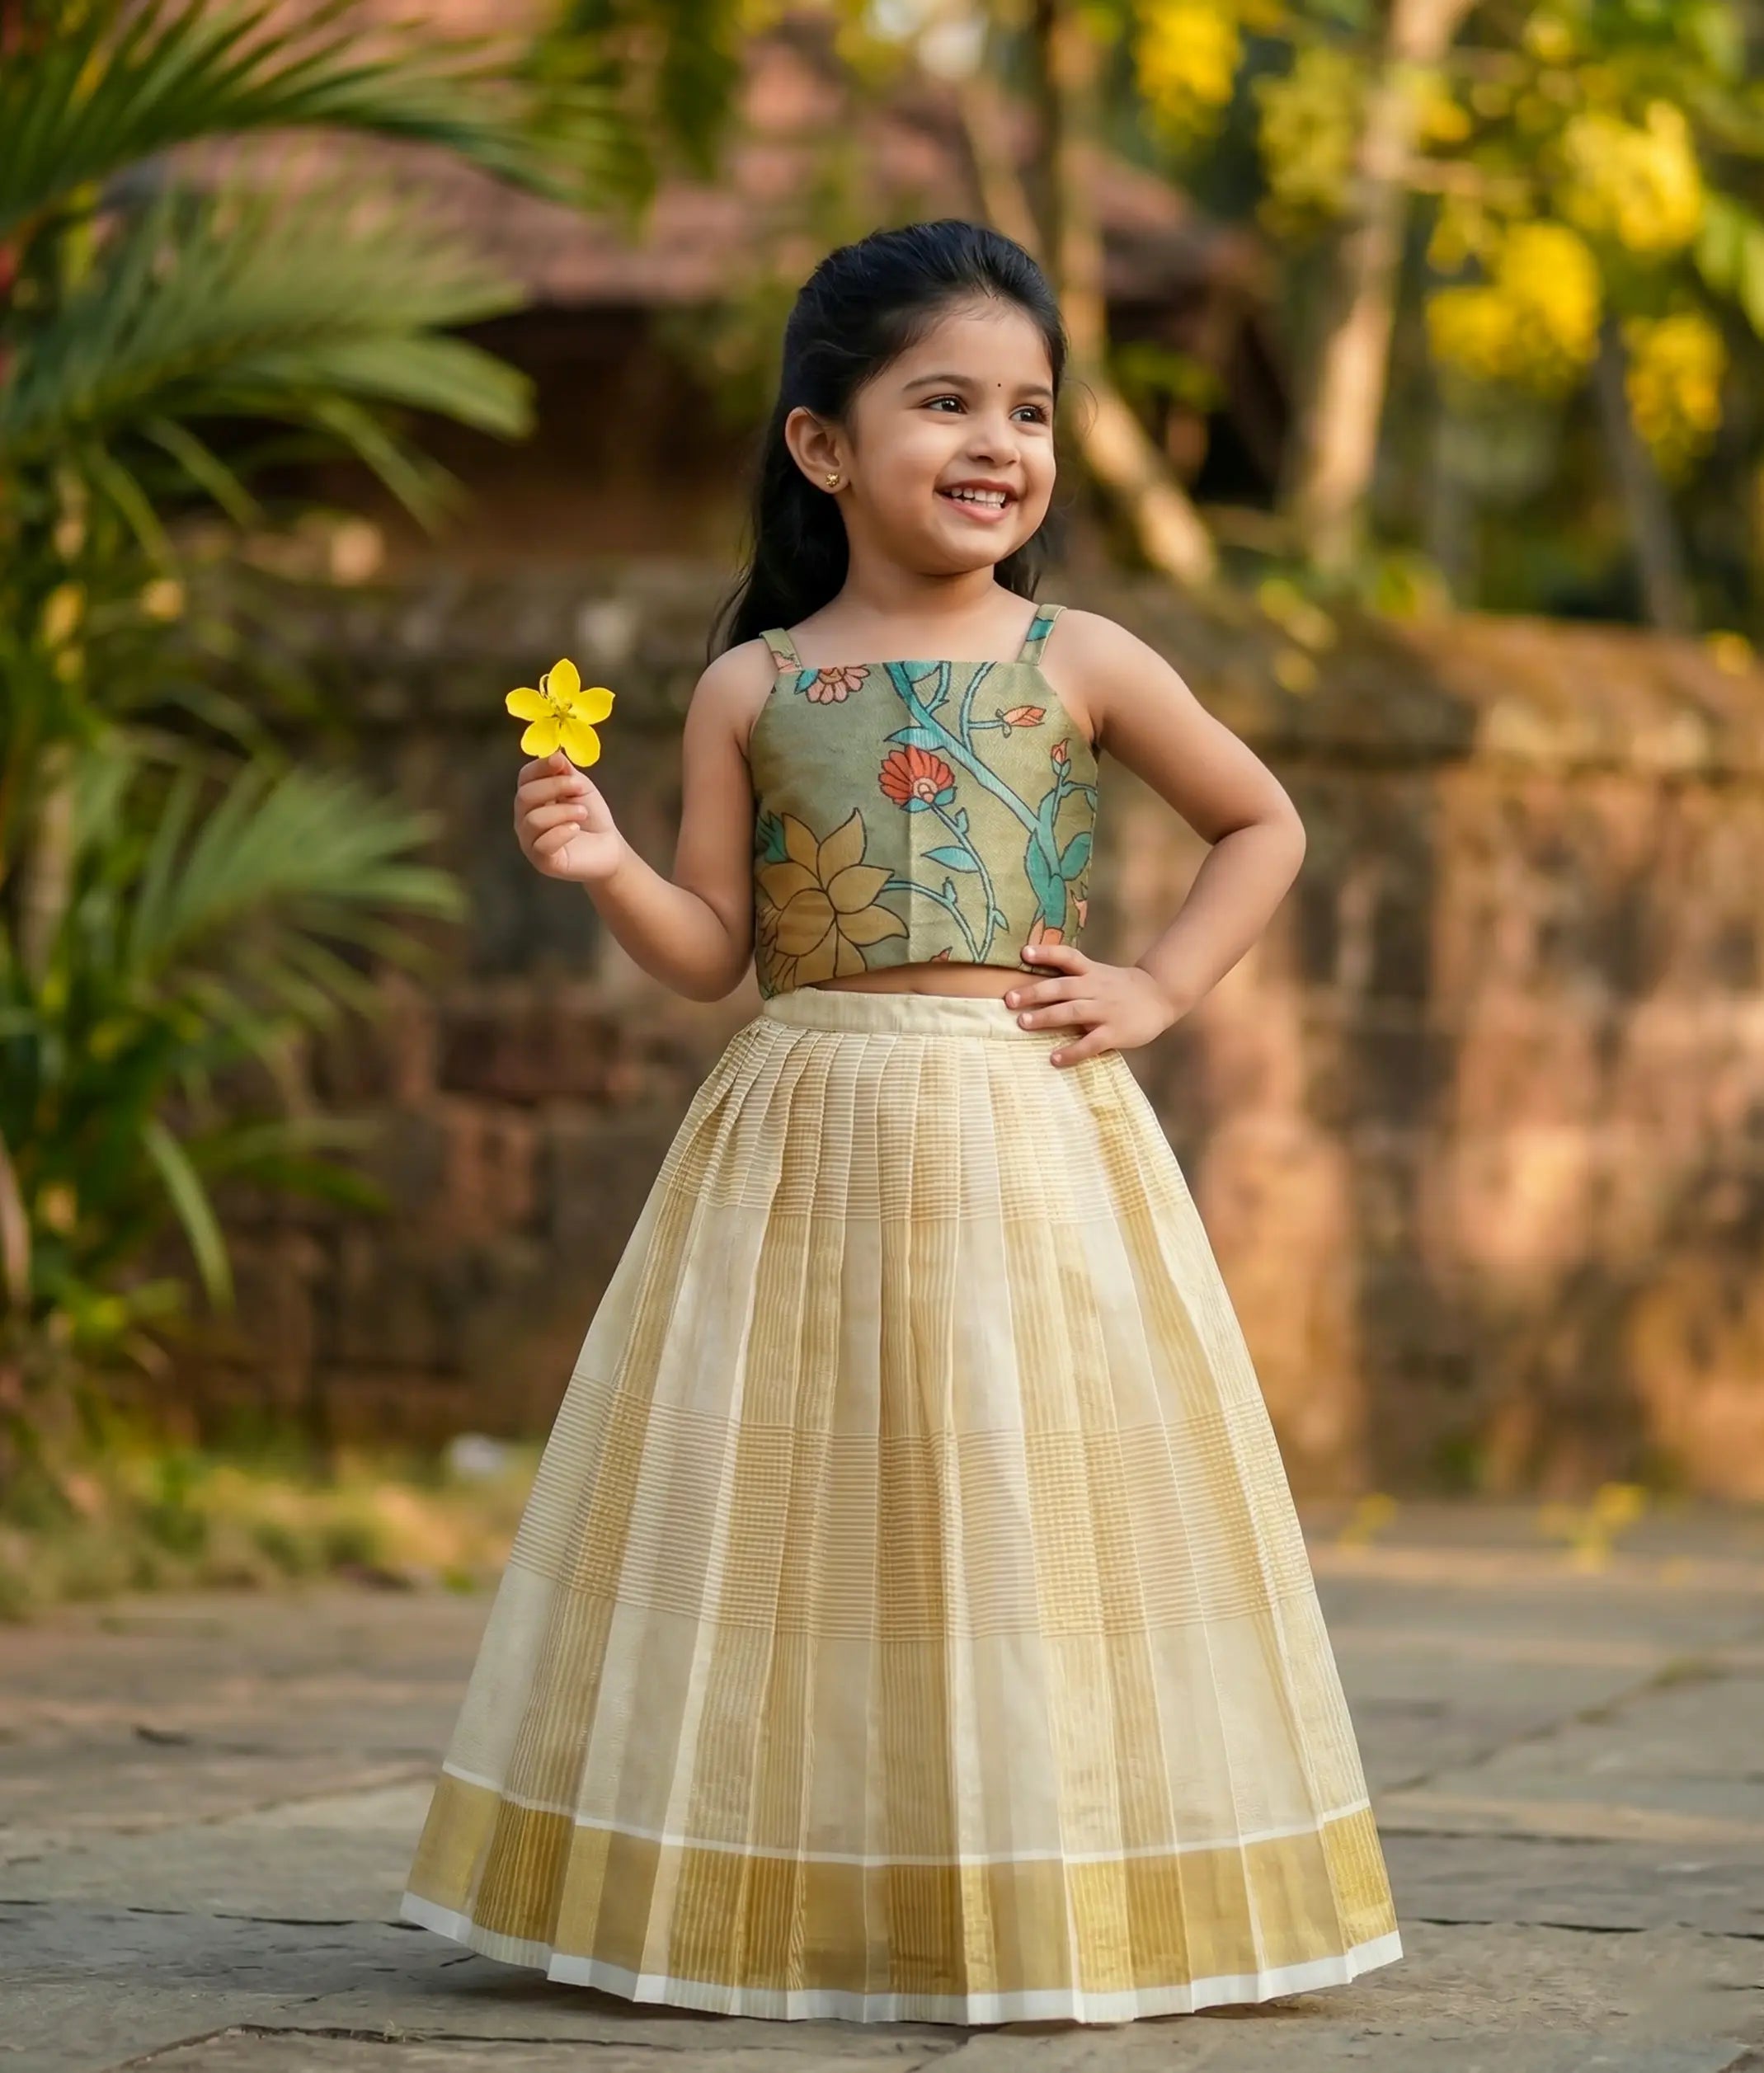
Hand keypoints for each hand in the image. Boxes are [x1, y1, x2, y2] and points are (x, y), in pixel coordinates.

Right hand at [513, 751, 626, 883]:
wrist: (608, 847)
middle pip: (524, 796)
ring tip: (582, 813)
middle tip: (580, 788)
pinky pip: (542, 844)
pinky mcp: (542, 861)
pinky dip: (562, 832)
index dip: (539, 767)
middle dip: (554, 787)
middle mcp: (524, 819)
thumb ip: (565, 772)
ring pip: (533, 820)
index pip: (524, 777)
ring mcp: (530, 841)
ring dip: (563, 812)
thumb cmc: (591, 816)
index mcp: (532, 798)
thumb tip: (554, 754)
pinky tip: (576, 829)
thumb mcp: (580, 788)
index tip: (559, 762)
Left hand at [1003, 942, 1188, 1068]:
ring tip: (1023, 1024)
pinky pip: (1091, 1043)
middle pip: (1063, 987)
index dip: (1047, 953)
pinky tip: (1055, 1058)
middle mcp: (1097, 988)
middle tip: (1010, 999)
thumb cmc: (1120, 988)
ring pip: (1073, 1012)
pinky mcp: (1116, 1032)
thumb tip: (1034, 983)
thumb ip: (1074, 977)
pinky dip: (1072, 1051)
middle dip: (1035, 992)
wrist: (1161, 996)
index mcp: (1092, 972)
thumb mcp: (1099, 974)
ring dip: (1047, 1017)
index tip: (1024, 952)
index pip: (1068, 957)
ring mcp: (1106, 1010)